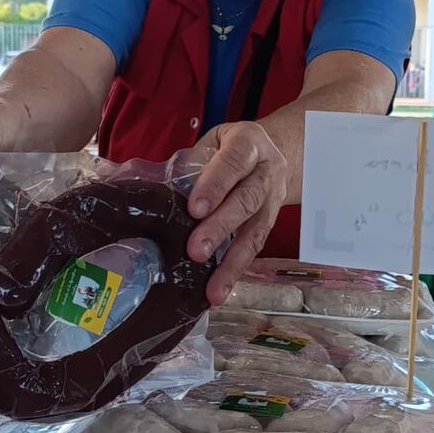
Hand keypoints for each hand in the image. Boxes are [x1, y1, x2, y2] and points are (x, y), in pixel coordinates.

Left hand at [187, 121, 287, 305]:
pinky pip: (256, 248)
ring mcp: (273, 200)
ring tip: (214, 289)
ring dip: (233, 262)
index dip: (216, 185)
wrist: (274, 152)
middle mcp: (267, 172)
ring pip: (256, 232)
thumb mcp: (213, 143)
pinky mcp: (271, 224)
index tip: (195, 209)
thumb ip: (193, 164)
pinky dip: (237, 270)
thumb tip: (158, 195)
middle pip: (247, 200)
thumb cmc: (229, 149)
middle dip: (221, 227)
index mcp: (249, 143)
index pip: (233, 162)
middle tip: (196, 250)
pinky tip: (222, 289)